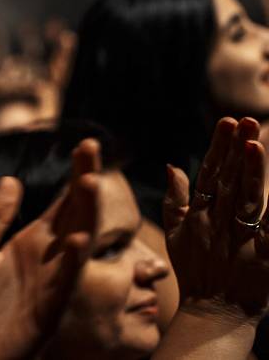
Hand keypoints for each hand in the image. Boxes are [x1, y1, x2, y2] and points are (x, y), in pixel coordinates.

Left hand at [0, 139, 100, 359]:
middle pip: (73, 213)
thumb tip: (12, 180)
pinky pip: (64, 283)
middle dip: (84, 180)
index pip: (59, 202)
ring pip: (76, 243)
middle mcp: (45, 260)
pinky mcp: (46, 311)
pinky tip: (80, 238)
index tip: (86, 143)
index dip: (74, 174)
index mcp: (28, 245)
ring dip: (84, 214)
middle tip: (92, 146)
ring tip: (90, 180)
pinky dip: (74, 262)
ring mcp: (50, 284)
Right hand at [163, 117, 268, 322]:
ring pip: (248, 199)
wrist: (214, 311)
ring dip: (252, 171)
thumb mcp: (176, 234)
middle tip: (246, 120)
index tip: (227, 122)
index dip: (218, 147)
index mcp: (198, 215)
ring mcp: (240, 239)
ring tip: (255, 143)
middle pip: (229, 180)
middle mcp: (217, 222)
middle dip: (237, 149)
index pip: (209, 173)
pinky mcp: (264, 256)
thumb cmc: (195, 271)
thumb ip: (175, 199)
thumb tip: (172, 166)